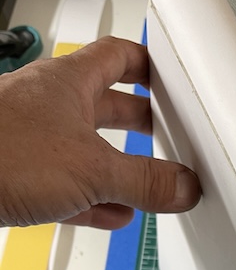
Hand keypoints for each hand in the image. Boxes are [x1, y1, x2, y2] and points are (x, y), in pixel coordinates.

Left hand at [0, 35, 200, 228]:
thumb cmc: (2, 152)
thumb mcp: (93, 170)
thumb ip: (145, 181)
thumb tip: (184, 187)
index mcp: (69, 82)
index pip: (119, 56)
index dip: (150, 65)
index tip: (174, 78)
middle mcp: (50, 105)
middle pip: (107, 104)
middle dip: (140, 119)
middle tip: (168, 130)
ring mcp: (34, 141)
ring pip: (88, 149)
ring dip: (119, 166)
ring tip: (148, 179)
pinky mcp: (21, 176)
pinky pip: (69, 186)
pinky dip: (96, 200)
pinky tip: (114, 214)